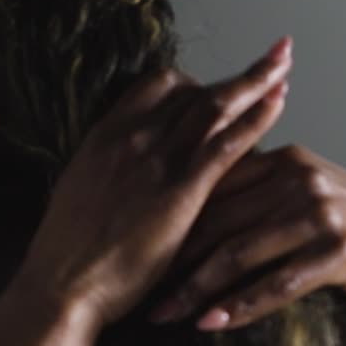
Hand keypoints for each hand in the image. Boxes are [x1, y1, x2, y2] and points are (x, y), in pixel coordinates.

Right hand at [11, 36, 294, 328]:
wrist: (62, 287)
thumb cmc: (68, 257)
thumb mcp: (79, 197)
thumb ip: (105, 175)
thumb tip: (121, 177)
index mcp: (103, 136)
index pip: (156, 86)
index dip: (191, 85)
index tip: (214, 91)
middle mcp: (130, 137)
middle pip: (192, 90)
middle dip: (234, 75)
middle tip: (271, 58)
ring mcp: (156, 161)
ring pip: (214, 105)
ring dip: (254, 80)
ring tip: (284, 62)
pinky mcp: (180, 192)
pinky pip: (227, 142)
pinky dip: (257, 117)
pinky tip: (279, 102)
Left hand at [146, 144, 345, 329]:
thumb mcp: (309, 200)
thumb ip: (261, 196)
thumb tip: (195, 210)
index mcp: (285, 160)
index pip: (213, 189)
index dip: (172, 225)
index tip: (137, 255)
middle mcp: (300, 178)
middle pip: (219, 221)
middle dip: (174, 262)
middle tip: (139, 294)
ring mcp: (320, 213)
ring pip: (240, 252)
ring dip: (196, 288)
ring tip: (163, 315)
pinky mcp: (339, 251)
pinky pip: (277, 282)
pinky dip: (239, 306)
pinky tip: (209, 324)